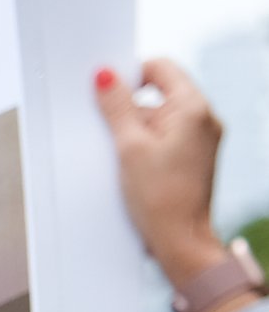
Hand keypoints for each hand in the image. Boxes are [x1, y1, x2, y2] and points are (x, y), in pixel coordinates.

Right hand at [95, 57, 228, 305]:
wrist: (182, 243)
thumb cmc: (160, 200)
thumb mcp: (129, 147)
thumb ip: (117, 107)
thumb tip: (106, 76)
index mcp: (193, 108)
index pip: (159, 68)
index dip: (130, 76)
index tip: (108, 93)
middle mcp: (204, 119)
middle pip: (159, 94)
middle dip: (131, 110)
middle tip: (112, 133)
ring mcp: (203, 139)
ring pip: (161, 118)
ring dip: (137, 132)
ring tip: (126, 159)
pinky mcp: (195, 158)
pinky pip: (167, 139)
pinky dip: (148, 147)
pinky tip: (135, 169)